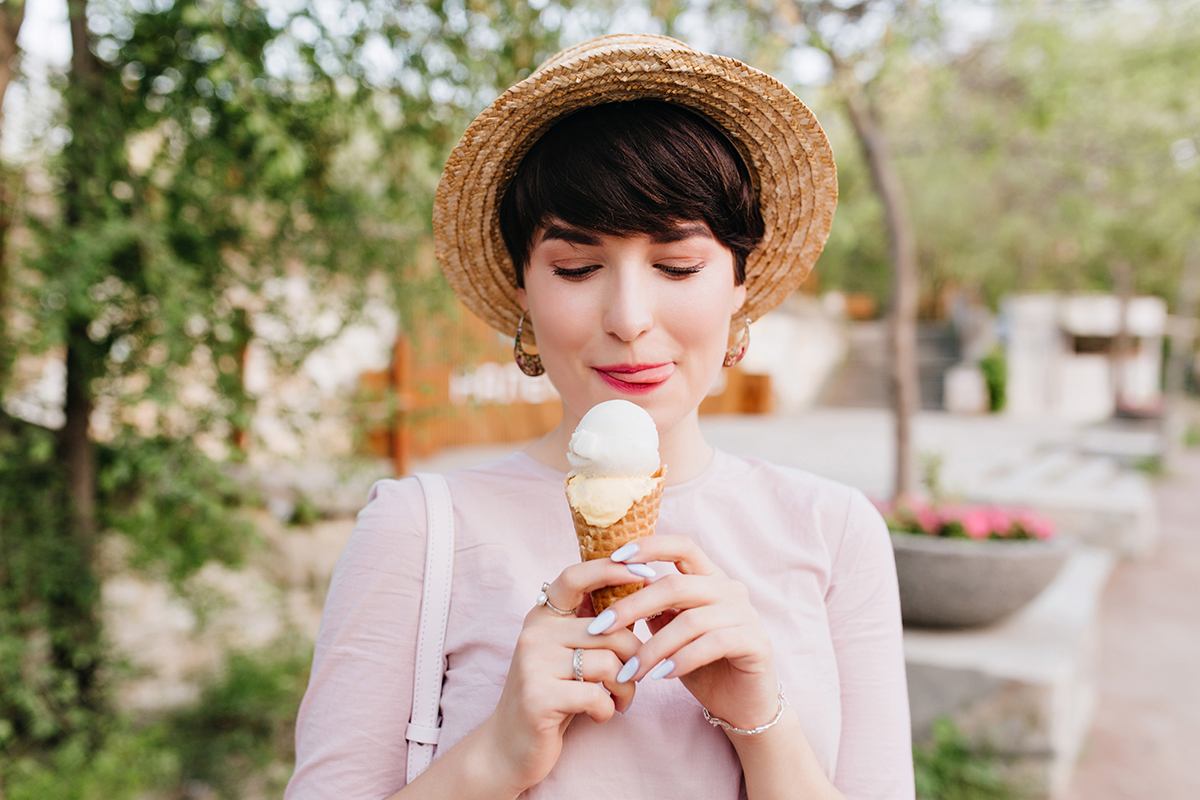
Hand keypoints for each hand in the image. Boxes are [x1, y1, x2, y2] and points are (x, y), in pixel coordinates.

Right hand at [479, 558, 646, 792]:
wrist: (508, 748)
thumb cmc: (553, 696)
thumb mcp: (568, 654)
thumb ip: (594, 628)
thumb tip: (643, 595)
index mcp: (543, 616)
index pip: (575, 577)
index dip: (611, 569)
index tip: (647, 571)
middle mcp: (535, 633)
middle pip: (611, 631)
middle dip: (635, 658)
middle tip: (635, 680)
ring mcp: (533, 664)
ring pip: (609, 664)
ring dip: (625, 688)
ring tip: (620, 701)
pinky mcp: (538, 697)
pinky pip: (596, 696)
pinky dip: (608, 710)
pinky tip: (601, 715)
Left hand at [587, 535, 780, 732]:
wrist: (742, 705)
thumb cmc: (701, 666)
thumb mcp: (671, 633)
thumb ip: (654, 610)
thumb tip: (614, 589)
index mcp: (709, 578)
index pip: (681, 546)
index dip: (649, 546)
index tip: (615, 558)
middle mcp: (729, 589)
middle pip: (675, 586)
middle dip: (633, 607)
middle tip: (600, 629)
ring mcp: (745, 614)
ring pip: (690, 621)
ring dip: (653, 648)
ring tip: (630, 670)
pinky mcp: (755, 642)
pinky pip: (712, 644)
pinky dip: (682, 660)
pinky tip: (661, 676)